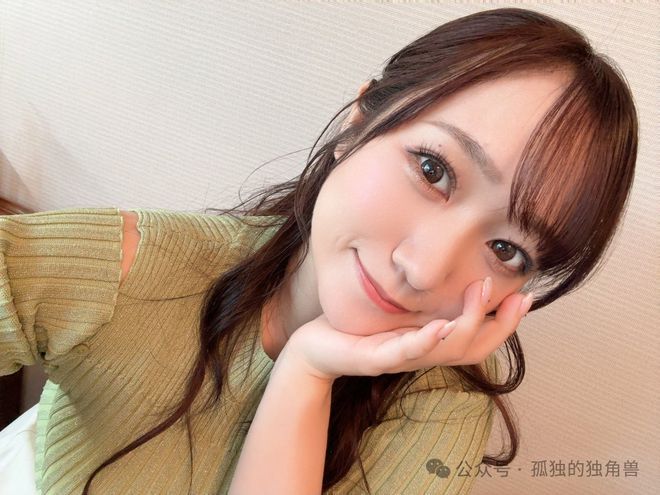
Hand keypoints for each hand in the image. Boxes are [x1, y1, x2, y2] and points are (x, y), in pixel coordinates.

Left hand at [282, 278, 533, 380]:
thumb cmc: (358, 325)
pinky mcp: (375, 360)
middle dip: (501, 325)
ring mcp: (401, 360)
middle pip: (474, 349)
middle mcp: (422, 355)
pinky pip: (405, 353)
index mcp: (430, 343)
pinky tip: (440, 326)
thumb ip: (424, 294)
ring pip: (447, 352)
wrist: (315, 347)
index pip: (480, 339)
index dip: (507, 323)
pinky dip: (425, 341)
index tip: (528, 297)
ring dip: (469, 323)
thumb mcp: (397, 306)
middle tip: (516, 295)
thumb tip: (450, 264)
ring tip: (482, 292)